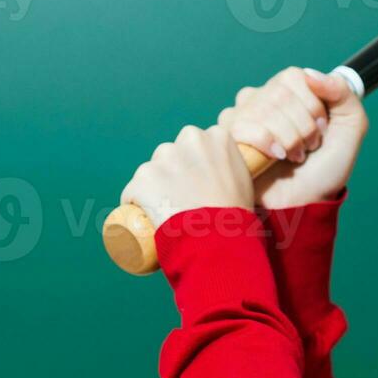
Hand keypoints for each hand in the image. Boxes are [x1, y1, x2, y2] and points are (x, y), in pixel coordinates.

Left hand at [121, 124, 253, 231]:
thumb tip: (220, 172)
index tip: (196, 186)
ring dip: (154, 188)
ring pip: (151, 171)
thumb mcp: (245, 182)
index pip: (195, 145)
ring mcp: (165, 158)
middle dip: (172, 174)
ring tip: (167, 213)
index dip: (193, 166)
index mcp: (217, 137)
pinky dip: (137, 204)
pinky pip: (133, 191)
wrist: (218, 240)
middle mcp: (190, 139)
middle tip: (182, 201)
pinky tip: (147, 217)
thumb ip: (230, 167)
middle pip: (171, 154)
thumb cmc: (236, 217)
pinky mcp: (144, 178)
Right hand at [215, 66, 368, 209]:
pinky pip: (244, 126)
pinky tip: (275, 158)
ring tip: (293, 156)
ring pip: (263, 110)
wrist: (306, 203)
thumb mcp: (351, 126)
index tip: (322, 129)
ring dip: (289, 139)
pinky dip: (268, 143)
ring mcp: (241, 117)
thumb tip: (310, 74)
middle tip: (308, 148)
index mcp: (287, 91)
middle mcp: (261, 99)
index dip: (313, 105)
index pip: (294, 77)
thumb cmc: (326, 168)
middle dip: (304, 127)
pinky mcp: (229, 139)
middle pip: (280, 94)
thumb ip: (342, 92)